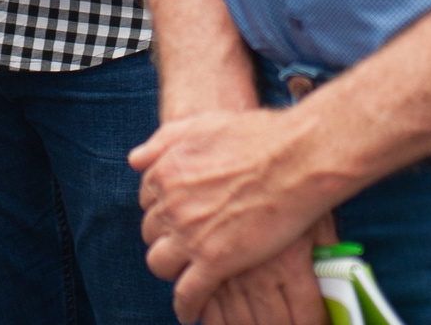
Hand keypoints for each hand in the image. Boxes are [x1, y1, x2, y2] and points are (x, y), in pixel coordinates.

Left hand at [132, 107, 329, 319]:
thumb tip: (136, 159)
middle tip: (185, 241)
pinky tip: (190, 312)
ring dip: (171, 269)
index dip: (163, 208)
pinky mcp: (215, 262)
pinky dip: (186, 306)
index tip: (177, 214)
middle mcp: (171, 205)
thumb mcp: (201, 125)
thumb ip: (165, 141)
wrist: (295, 158)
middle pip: (151, 232)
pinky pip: (188, 294)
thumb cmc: (256, 137)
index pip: (148, 200)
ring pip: (160, 264)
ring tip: (186, 272)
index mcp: (166, 173)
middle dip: (165, 237)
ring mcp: (190, 235)